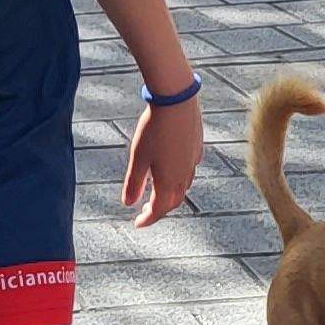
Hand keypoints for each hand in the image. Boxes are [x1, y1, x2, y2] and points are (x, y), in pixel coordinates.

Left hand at [122, 97, 201, 226]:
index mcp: (169, 181)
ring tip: (157, 191)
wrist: (177, 100)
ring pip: (183, 186)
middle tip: (145, 210)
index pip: (159, 209)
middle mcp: (184, 175)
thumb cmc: (154, 129)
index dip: (148, 219)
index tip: (138, 224)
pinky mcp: (197, 147)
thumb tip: (127, 203)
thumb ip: (134, 182)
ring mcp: (193, 161)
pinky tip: (172, 168)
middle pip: (174, 201)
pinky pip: (189, 170)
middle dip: (160, 209)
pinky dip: (179, 177)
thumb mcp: (138, 157)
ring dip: (170, 194)